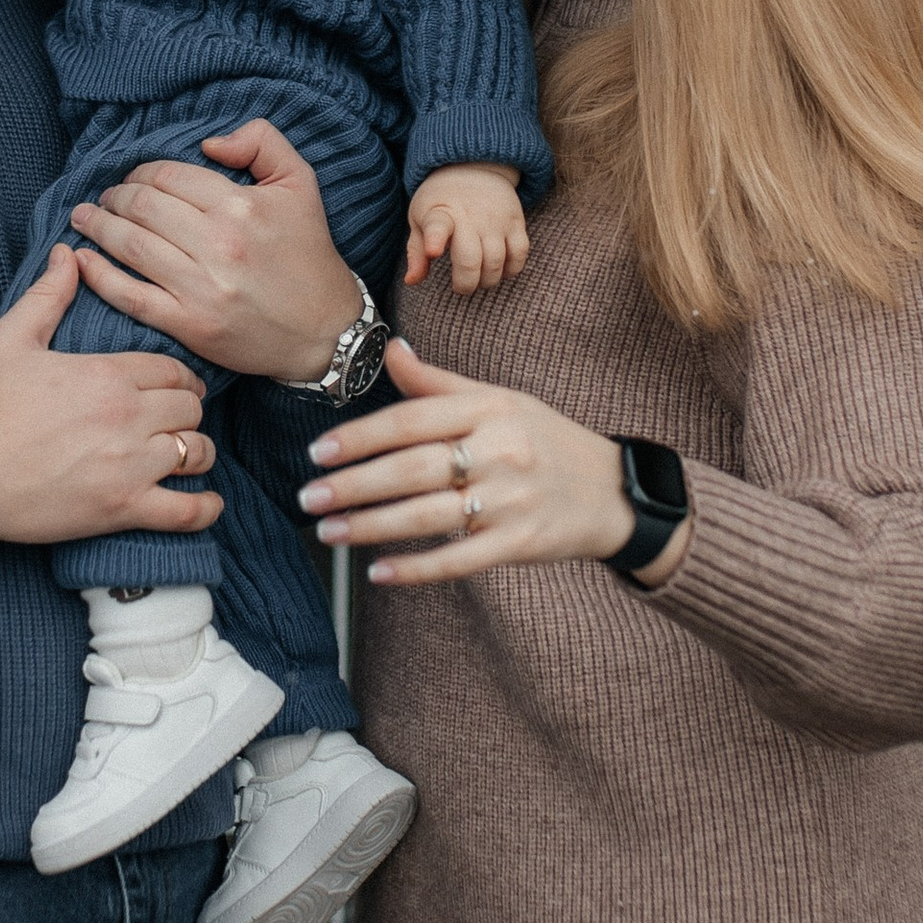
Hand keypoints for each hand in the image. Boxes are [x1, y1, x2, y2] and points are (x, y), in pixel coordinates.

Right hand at [0, 247, 221, 545]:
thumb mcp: (10, 338)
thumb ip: (47, 296)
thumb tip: (68, 255)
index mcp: (108, 374)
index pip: (173, 370)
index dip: (180, 378)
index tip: (176, 387)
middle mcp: (129, 416)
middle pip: (191, 408)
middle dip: (188, 412)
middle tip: (177, 420)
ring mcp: (130, 465)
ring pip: (198, 452)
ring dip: (197, 452)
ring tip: (187, 456)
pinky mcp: (123, 507)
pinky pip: (186, 512)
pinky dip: (204, 509)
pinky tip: (206, 503)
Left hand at [68, 120, 363, 382]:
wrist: (325, 329)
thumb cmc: (309, 254)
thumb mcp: (301, 183)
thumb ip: (262, 141)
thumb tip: (209, 142)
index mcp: (241, 206)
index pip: (169, 177)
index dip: (141, 172)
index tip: (132, 178)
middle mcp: (218, 245)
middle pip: (143, 207)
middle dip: (115, 197)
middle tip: (105, 197)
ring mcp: (201, 288)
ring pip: (131, 246)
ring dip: (98, 227)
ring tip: (84, 218)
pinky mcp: (190, 325)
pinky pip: (130, 296)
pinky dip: (99, 276)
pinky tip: (81, 260)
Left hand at [297, 338, 693, 592]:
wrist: (614, 491)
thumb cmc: (546, 440)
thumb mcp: (500, 401)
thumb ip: (438, 384)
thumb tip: (389, 351)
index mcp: (490, 409)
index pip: (411, 421)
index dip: (360, 437)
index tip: (318, 452)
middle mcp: (501, 451)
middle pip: (412, 470)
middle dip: (353, 486)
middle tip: (308, 498)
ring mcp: (512, 500)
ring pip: (428, 516)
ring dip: (371, 526)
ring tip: (330, 532)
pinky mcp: (521, 544)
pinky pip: (459, 560)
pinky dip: (416, 569)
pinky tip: (379, 572)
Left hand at [403, 163, 529, 297]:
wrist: (473, 168)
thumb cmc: (441, 202)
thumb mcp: (421, 219)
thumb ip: (416, 252)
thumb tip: (411, 282)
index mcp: (439, 214)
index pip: (436, 227)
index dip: (434, 240)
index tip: (433, 251)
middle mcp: (469, 216)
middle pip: (471, 260)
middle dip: (466, 284)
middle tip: (461, 287)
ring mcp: (495, 218)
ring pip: (497, 262)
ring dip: (488, 280)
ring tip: (479, 279)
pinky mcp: (516, 220)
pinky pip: (519, 254)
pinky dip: (511, 270)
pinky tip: (500, 269)